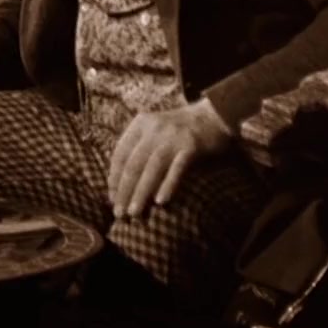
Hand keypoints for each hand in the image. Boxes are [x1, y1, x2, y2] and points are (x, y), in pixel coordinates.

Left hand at [107, 98, 231, 218]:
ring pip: (151, 168)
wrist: (215, 114)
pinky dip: (167, 185)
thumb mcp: (154, 129)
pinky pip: (177, 168)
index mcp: (140, 124)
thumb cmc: (180, 128)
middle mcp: (154, 129)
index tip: (112, 199)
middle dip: (124, 190)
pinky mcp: (192, 145)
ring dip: (141, 192)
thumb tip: (122, 181)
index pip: (120, 154)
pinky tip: (160, 201)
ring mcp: (173, 137)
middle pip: (134, 164)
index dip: (114, 178)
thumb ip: (139, 147)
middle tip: (119, 213)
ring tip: (134, 212)